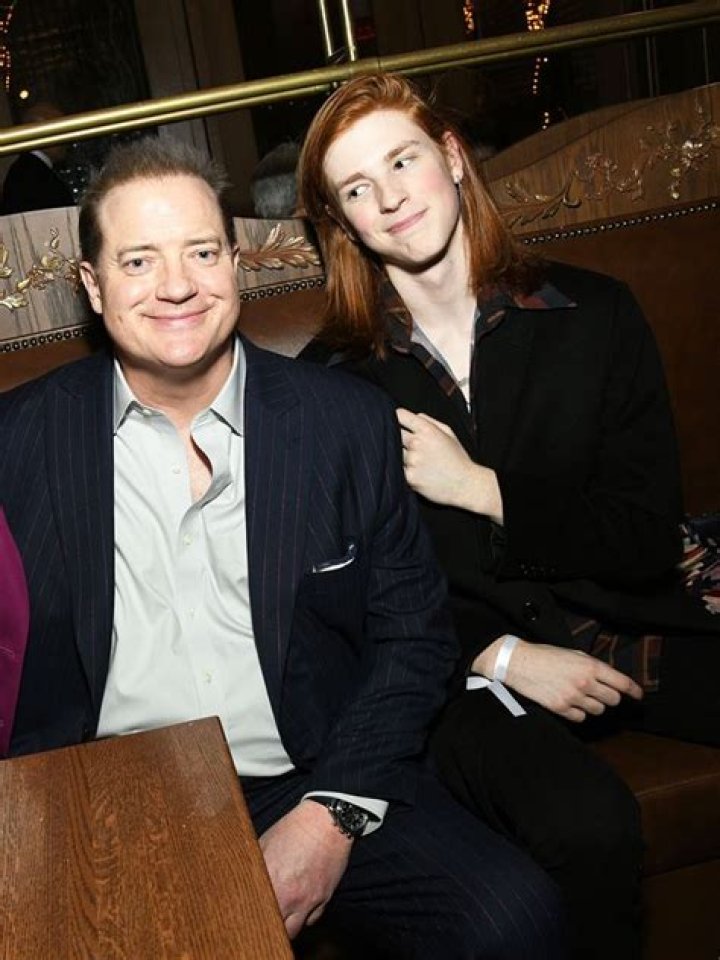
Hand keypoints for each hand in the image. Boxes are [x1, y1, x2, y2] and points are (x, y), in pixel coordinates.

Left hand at [259, 800, 352, 938]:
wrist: (326, 822)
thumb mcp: (265, 843)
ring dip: (286, 926)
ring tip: (281, 917)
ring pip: (293, 931)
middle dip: (268, 925)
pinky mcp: (324, 899)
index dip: (249, 918)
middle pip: (274, 929)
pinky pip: (312, 920)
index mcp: (269, 882)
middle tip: (263, 919)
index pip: (254, 914)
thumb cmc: (294, 829)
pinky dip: (305, 917)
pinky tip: (301, 906)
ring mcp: (308, 901)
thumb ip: (254, 865)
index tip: (247, 918)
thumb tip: (241, 878)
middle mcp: (288, 896)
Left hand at [396, 409, 502, 521]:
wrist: (465, 485)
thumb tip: (414, 416)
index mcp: (427, 430)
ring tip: (418, 461)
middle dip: (398, 437)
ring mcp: (412, 460)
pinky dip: (404, 470)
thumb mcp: (449, 433)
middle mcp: (417, 443)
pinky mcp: (410, 477)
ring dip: (401, 455)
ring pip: (395, 452)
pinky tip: (417, 472)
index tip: (399, 423)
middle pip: (393, 433)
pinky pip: (398, 469)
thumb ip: (430, 421)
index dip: (398, 418)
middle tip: (409, 445)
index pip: (400, 415)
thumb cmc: (458, 459)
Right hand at [473, 638, 642, 722]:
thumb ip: (592, 665)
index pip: (621, 682)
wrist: (519, 663)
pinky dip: (578, 712)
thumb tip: (609, 678)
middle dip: (610, 697)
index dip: (633, 690)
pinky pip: (581, 717)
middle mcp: (584, 682)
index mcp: (590, 666)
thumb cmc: (545, 655)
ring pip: (598, 710)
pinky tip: (569, 702)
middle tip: (601, 692)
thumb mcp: (573, 653)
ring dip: (593, 704)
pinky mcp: (561, 708)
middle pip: (613, 699)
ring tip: (580, 694)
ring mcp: (573, 697)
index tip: (638, 695)